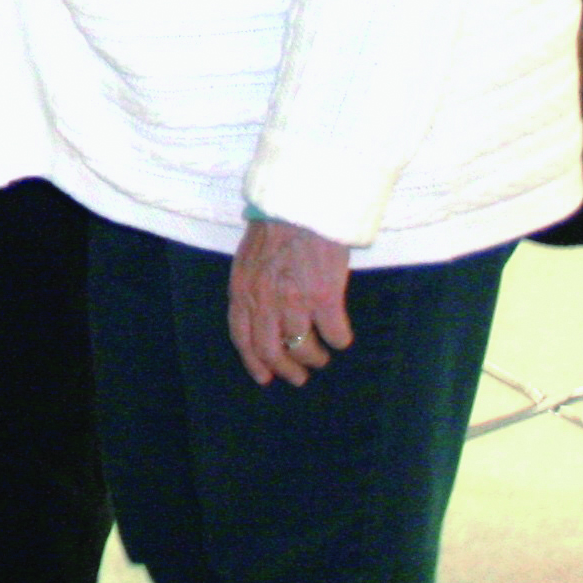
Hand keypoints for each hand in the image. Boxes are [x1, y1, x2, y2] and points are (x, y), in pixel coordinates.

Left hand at [228, 217, 353, 386]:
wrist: (302, 205)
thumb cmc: (277, 226)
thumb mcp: (249, 257)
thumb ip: (251, 286)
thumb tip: (258, 314)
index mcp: (242, 288)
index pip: (242, 336)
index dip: (253, 361)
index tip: (264, 377)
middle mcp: (264, 299)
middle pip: (270, 350)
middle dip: (285, 369)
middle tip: (299, 377)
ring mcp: (294, 300)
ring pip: (303, 347)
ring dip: (314, 357)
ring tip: (321, 356)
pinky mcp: (324, 297)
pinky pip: (334, 334)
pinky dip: (339, 341)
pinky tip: (341, 337)